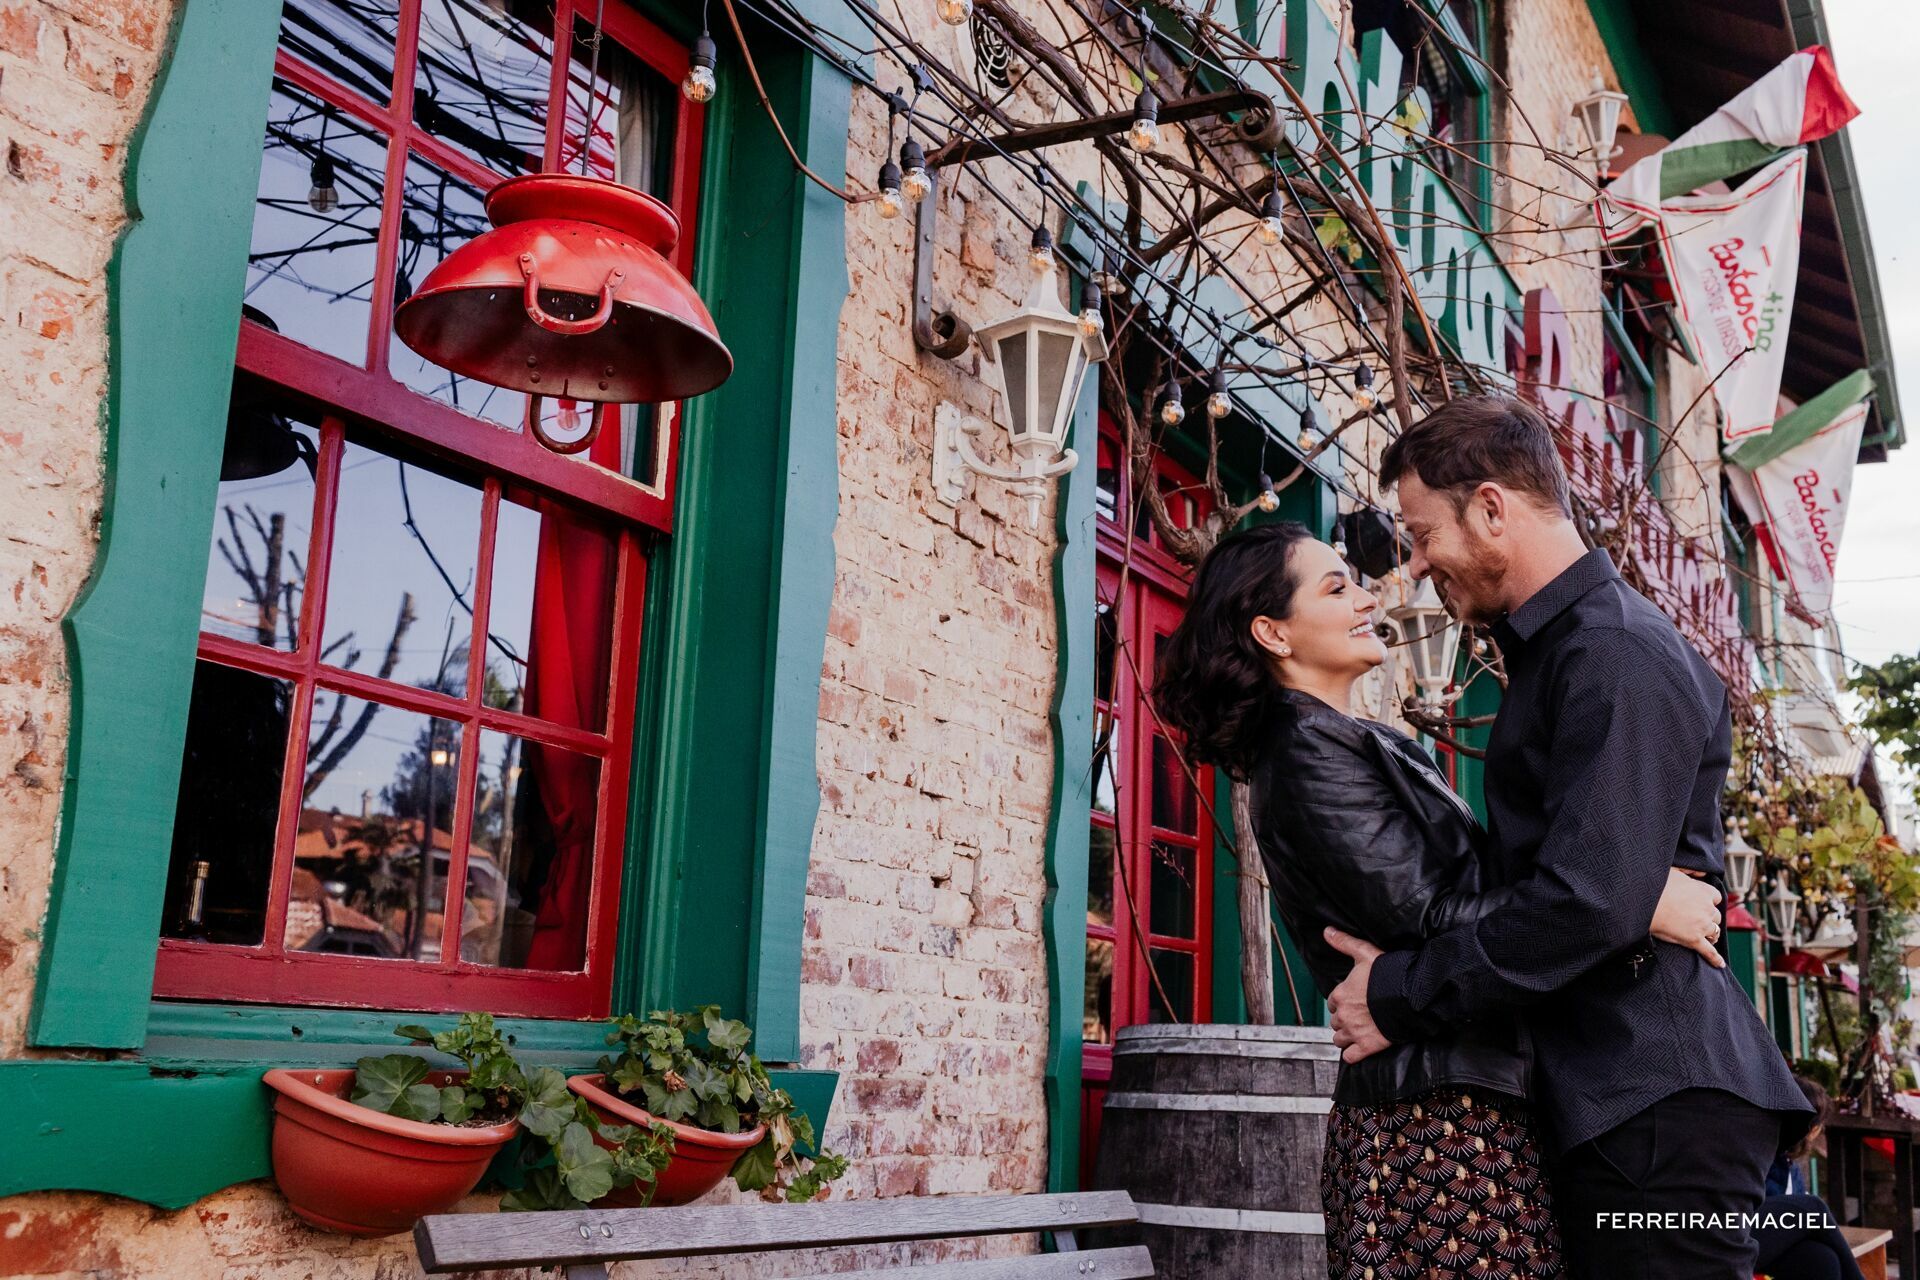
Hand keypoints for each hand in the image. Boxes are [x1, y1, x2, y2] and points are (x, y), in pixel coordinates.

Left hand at [1324, 927, 1391, 1063]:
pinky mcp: (1367, 1047)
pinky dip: (1352, 1054)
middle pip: (1336, 1021)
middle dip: (1345, 1019)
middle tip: (1359, 1016)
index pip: (1332, 1002)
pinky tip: (1358, 1049)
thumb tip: (1327, 931)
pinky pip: (1350, 1056)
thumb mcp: (1364, 953)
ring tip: (1358, 1032)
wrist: (1410, 996)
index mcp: (1340, 995)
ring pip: (1339, 1040)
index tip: (1353, 1001)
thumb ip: (1344, 942)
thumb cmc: (1388, 974)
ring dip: (1346, 1037)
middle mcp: (1343, 1015)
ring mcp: (1354, 1032)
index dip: (1342, 1002)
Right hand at [1650, 867, 1725, 967]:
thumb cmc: (1656, 886)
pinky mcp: (1694, 940)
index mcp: (1703, 891)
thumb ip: (1690, 870)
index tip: (1701, 902)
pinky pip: (1709, 951)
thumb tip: (1703, 871)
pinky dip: (1715, 958)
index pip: (1715, 897)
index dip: (1708, 900)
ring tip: (1707, 936)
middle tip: (1700, 920)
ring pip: (1715, 931)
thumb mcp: (1674, 871)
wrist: (1644, 903)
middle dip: (1709, 917)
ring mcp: (1702, 925)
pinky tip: (1719, 964)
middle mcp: (1707, 908)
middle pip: (1716, 915)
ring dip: (1712, 933)